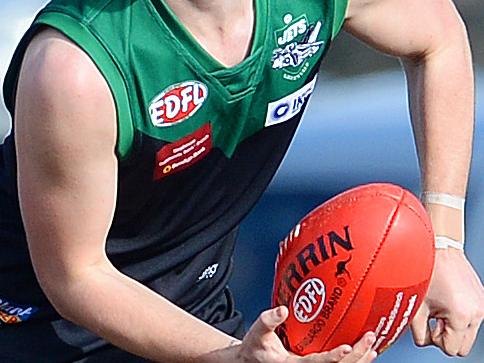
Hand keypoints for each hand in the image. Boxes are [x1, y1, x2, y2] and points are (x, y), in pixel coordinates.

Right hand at [236, 306, 376, 362]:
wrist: (252, 362)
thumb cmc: (256, 347)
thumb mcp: (256, 332)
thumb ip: (269, 320)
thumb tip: (282, 310)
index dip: (332, 357)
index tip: (347, 347)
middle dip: (356, 356)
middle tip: (369, 338)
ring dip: (359, 361)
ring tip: (372, 346)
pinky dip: (353, 361)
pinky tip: (363, 354)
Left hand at [411, 249, 483, 355]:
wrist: (440, 249)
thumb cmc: (427, 272)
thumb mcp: (417, 306)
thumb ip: (419, 331)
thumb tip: (423, 341)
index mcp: (460, 316)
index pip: (450, 349)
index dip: (436, 340)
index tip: (429, 325)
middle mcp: (476, 313)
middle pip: (462, 347)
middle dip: (447, 337)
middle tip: (433, 320)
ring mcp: (481, 306)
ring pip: (469, 334)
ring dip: (454, 327)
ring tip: (439, 308)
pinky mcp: (482, 299)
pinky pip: (473, 319)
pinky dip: (460, 316)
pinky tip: (447, 302)